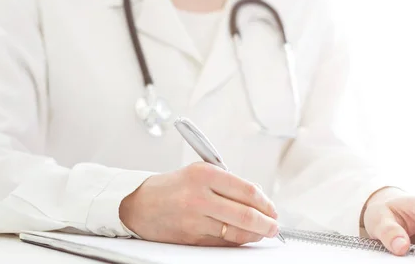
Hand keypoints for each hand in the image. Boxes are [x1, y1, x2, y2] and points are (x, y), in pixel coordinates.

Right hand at [119, 162, 278, 245]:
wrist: (139, 204)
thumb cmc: (173, 186)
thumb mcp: (200, 172)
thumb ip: (228, 182)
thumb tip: (258, 197)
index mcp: (204, 175)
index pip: (247, 190)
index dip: (265, 202)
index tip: (272, 208)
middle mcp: (199, 197)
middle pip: (245, 214)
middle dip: (266, 222)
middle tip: (275, 225)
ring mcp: (195, 219)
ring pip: (236, 232)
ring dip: (255, 234)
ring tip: (264, 232)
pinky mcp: (191, 238)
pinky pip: (222, 242)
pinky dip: (238, 241)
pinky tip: (245, 237)